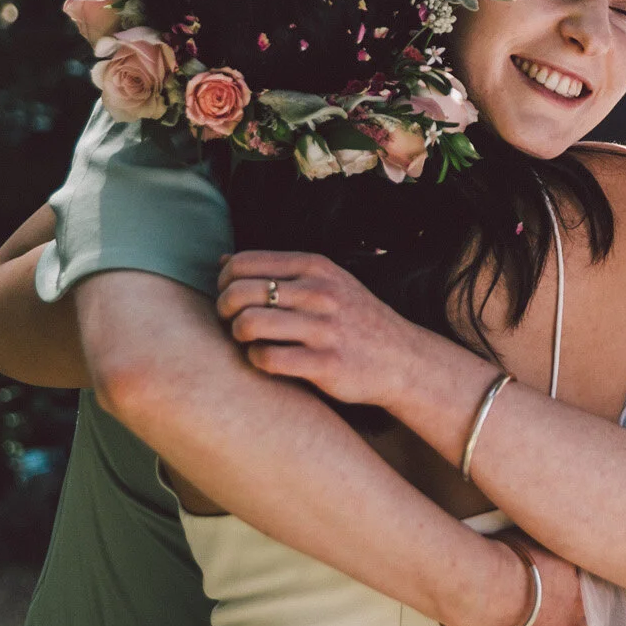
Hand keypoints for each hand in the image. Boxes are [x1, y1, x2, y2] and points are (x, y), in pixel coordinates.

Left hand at [217, 250, 473, 409]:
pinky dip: (256, 361)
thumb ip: (278, 270)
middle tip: (233, 323)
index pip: (243, 263)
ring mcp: (324, 328)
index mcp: (315, 267)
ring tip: (249, 342)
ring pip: (249, 324)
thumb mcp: (326, 281)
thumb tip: (223, 261)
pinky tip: (266, 361)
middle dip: (225, 310)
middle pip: (239, 292)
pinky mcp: (325, 363)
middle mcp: (319, 293)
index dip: (224, 282)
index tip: (231, 299)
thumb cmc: (354, 319)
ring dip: (238, 336)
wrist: (403, 358)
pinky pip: (268, 359)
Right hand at [454, 537, 590, 625]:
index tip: (578, 587)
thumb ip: (545, 545)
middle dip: (581, 617)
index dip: (584, 589)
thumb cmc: (500, 561)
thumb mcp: (531, 540)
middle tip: (574, 613)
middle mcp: (570, 617)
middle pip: (586, 620)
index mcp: (574, 585)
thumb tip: (547, 534)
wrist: (480, 593)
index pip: (590, 589)